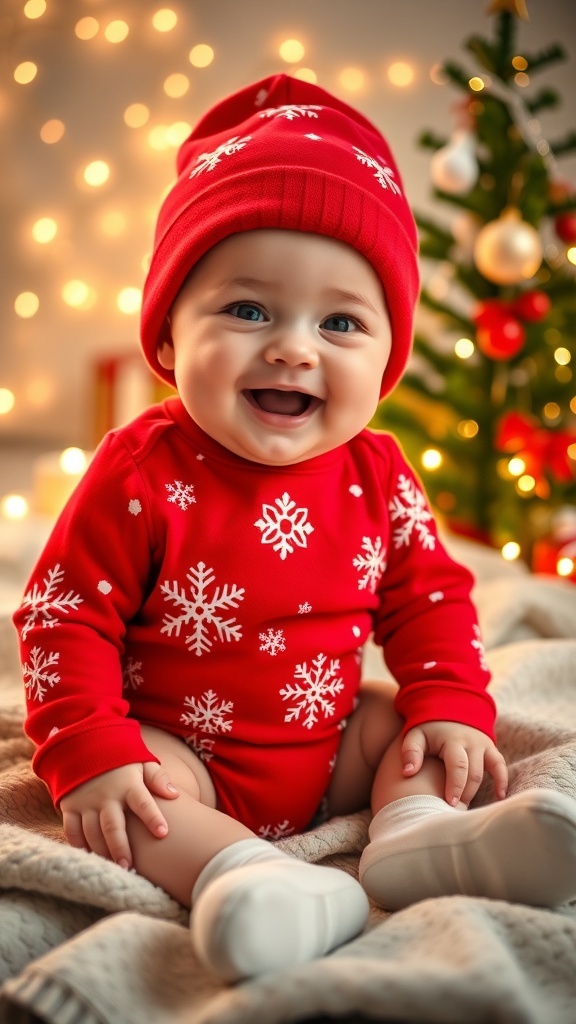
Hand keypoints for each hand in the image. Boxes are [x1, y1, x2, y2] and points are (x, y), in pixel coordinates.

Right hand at [60, 761, 178, 868]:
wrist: (85, 745)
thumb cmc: (120, 760)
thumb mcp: (141, 762)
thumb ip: (158, 778)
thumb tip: (174, 795)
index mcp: (128, 784)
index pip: (142, 802)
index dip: (152, 817)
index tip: (163, 833)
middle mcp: (106, 795)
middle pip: (113, 826)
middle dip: (121, 848)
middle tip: (129, 868)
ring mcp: (86, 802)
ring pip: (92, 832)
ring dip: (102, 851)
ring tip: (113, 868)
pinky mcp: (70, 806)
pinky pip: (72, 830)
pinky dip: (79, 845)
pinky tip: (90, 857)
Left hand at [401, 721, 507, 806]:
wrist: (447, 708)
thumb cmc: (428, 729)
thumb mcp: (415, 735)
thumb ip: (410, 752)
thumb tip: (407, 772)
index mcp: (452, 740)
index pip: (458, 766)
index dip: (455, 786)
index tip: (450, 804)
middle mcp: (471, 742)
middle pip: (473, 773)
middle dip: (465, 794)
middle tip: (453, 811)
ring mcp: (483, 745)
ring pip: (486, 772)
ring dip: (477, 791)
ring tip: (465, 808)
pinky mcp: (490, 749)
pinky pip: (500, 765)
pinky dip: (502, 780)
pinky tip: (500, 797)